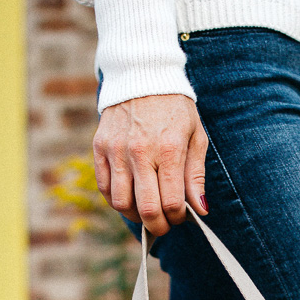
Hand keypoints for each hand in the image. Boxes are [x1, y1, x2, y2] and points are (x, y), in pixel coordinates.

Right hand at [93, 94, 208, 235]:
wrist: (143, 74)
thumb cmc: (174, 108)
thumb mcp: (195, 136)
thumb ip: (195, 175)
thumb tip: (200, 210)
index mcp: (168, 149)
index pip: (171, 202)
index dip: (177, 218)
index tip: (181, 217)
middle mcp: (140, 152)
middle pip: (146, 209)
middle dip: (157, 226)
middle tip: (163, 225)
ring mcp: (116, 150)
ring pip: (120, 203)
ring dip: (135, 215)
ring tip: (146, 211)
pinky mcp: (99, 147)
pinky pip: (104, 187)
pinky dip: (116, 200)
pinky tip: (129, 196)